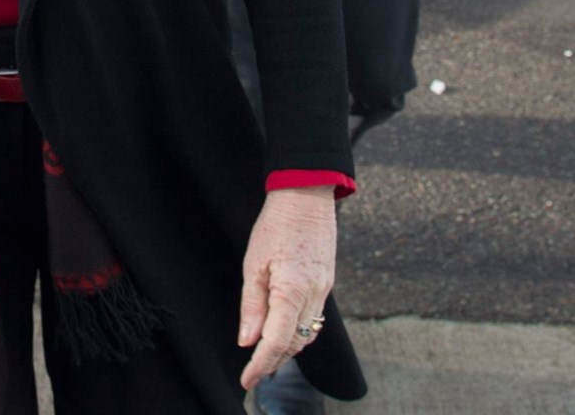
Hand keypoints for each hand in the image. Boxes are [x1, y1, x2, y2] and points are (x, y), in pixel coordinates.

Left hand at [238, 186, 335, 389]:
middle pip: (295, 343)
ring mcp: (324, 289)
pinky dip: (299, 330)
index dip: (261, 365)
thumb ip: (253, 305)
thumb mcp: (254, 263)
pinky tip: (285, 328)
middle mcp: (314, 295)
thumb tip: (248, 341)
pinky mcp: (327, 282)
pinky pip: (315, 317)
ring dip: (288, 348)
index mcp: (292, 291)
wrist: (306, 195)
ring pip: (308, 333)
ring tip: (266, 354)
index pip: (277, 342)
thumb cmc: (276, 224)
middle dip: (275, 361)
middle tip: (253, 370)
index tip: (247, 380)